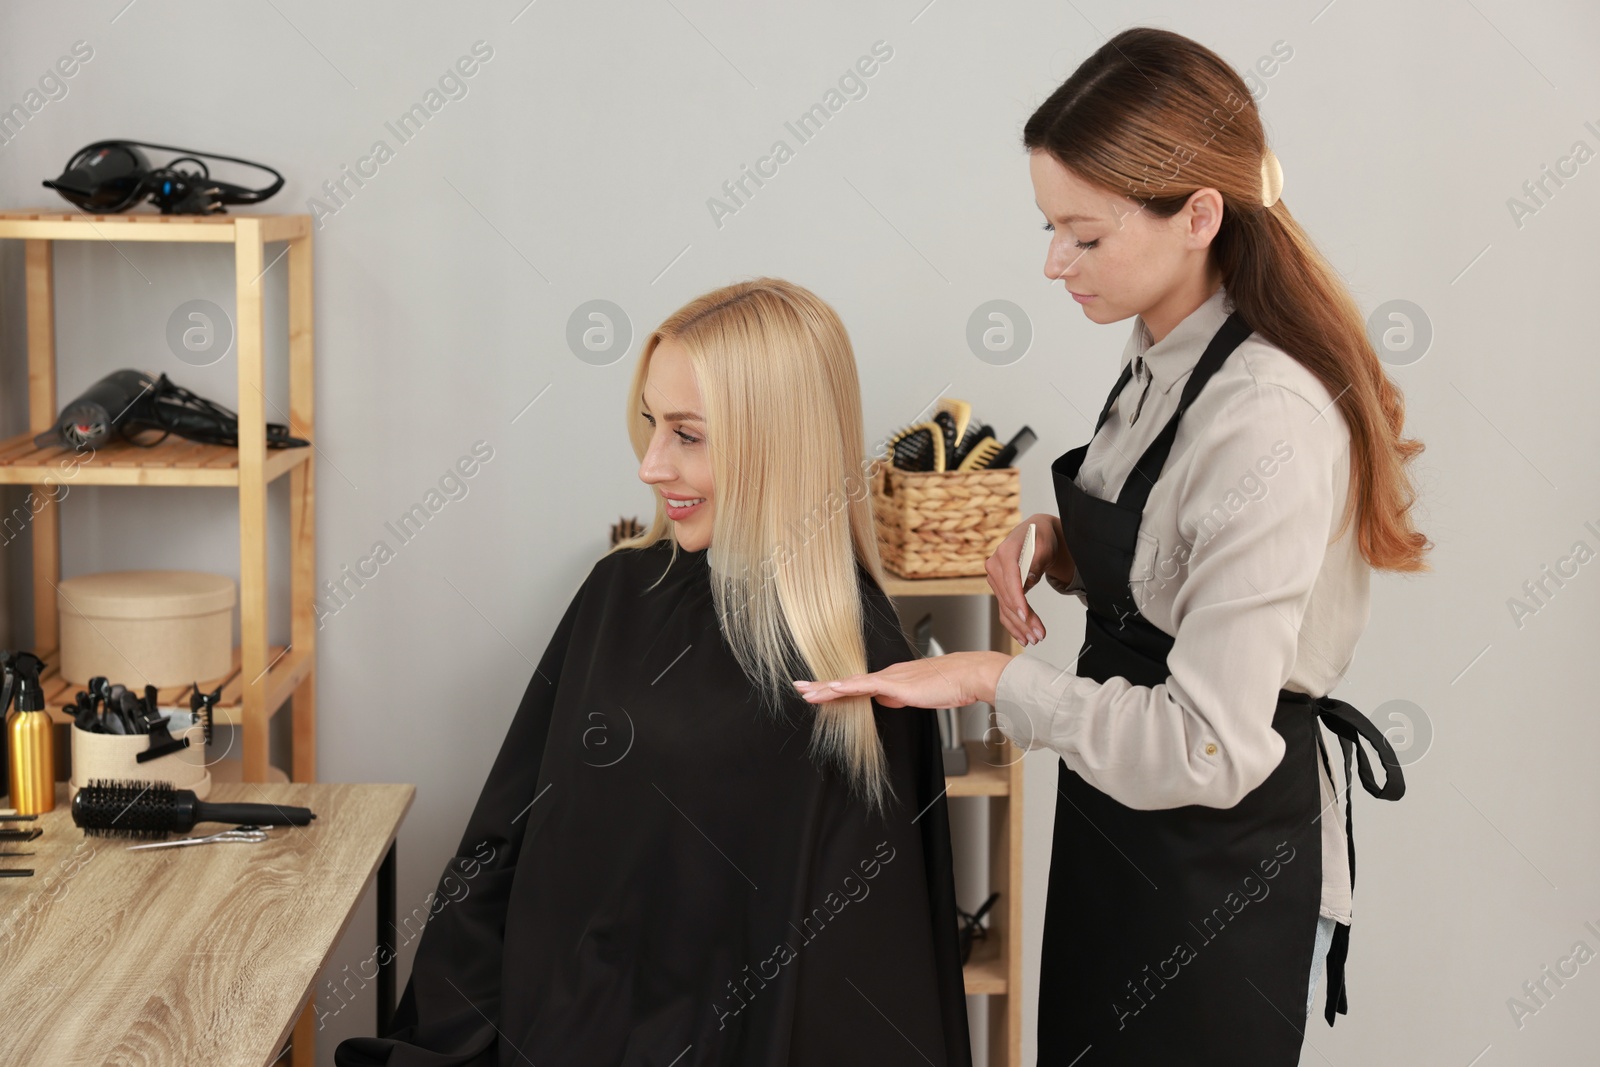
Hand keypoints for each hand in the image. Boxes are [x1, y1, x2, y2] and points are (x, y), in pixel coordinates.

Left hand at [793, 651, 1011, 708]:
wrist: (967, 675)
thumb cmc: (950, 685)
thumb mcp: (918, 696)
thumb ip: (898, 698)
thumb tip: (884, 701)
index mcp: (890, 678)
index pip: (856, 684)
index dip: (834, 687)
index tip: (816, 689)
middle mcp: (886, 675)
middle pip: (847, 682)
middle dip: (821, 686)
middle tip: (799, 688)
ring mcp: (889, 679)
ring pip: (851, 683)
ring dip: (827, 688)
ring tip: (806, 691)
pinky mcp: (896, 684)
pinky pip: (866, 685)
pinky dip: (847, 686)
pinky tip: (833, 688)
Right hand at [987, 514, 1069, 646]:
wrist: (1035, 535)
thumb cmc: (1040, 538)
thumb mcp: (1044, 545)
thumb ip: (1036, 561)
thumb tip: (1028, 580)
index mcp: (1005, 552)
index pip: (1010, 579)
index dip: (1017, 599)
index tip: (1025, 615)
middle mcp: (995, 566)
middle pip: (1007, 598)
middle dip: (1023, 619)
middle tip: (1039, 635)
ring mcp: (995, 578)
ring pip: (1005, 608)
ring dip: (1020, 626)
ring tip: (1035, 639)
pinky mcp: (999, 588)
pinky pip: (1003, 609)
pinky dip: (1013, 625)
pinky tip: (1022, 637)